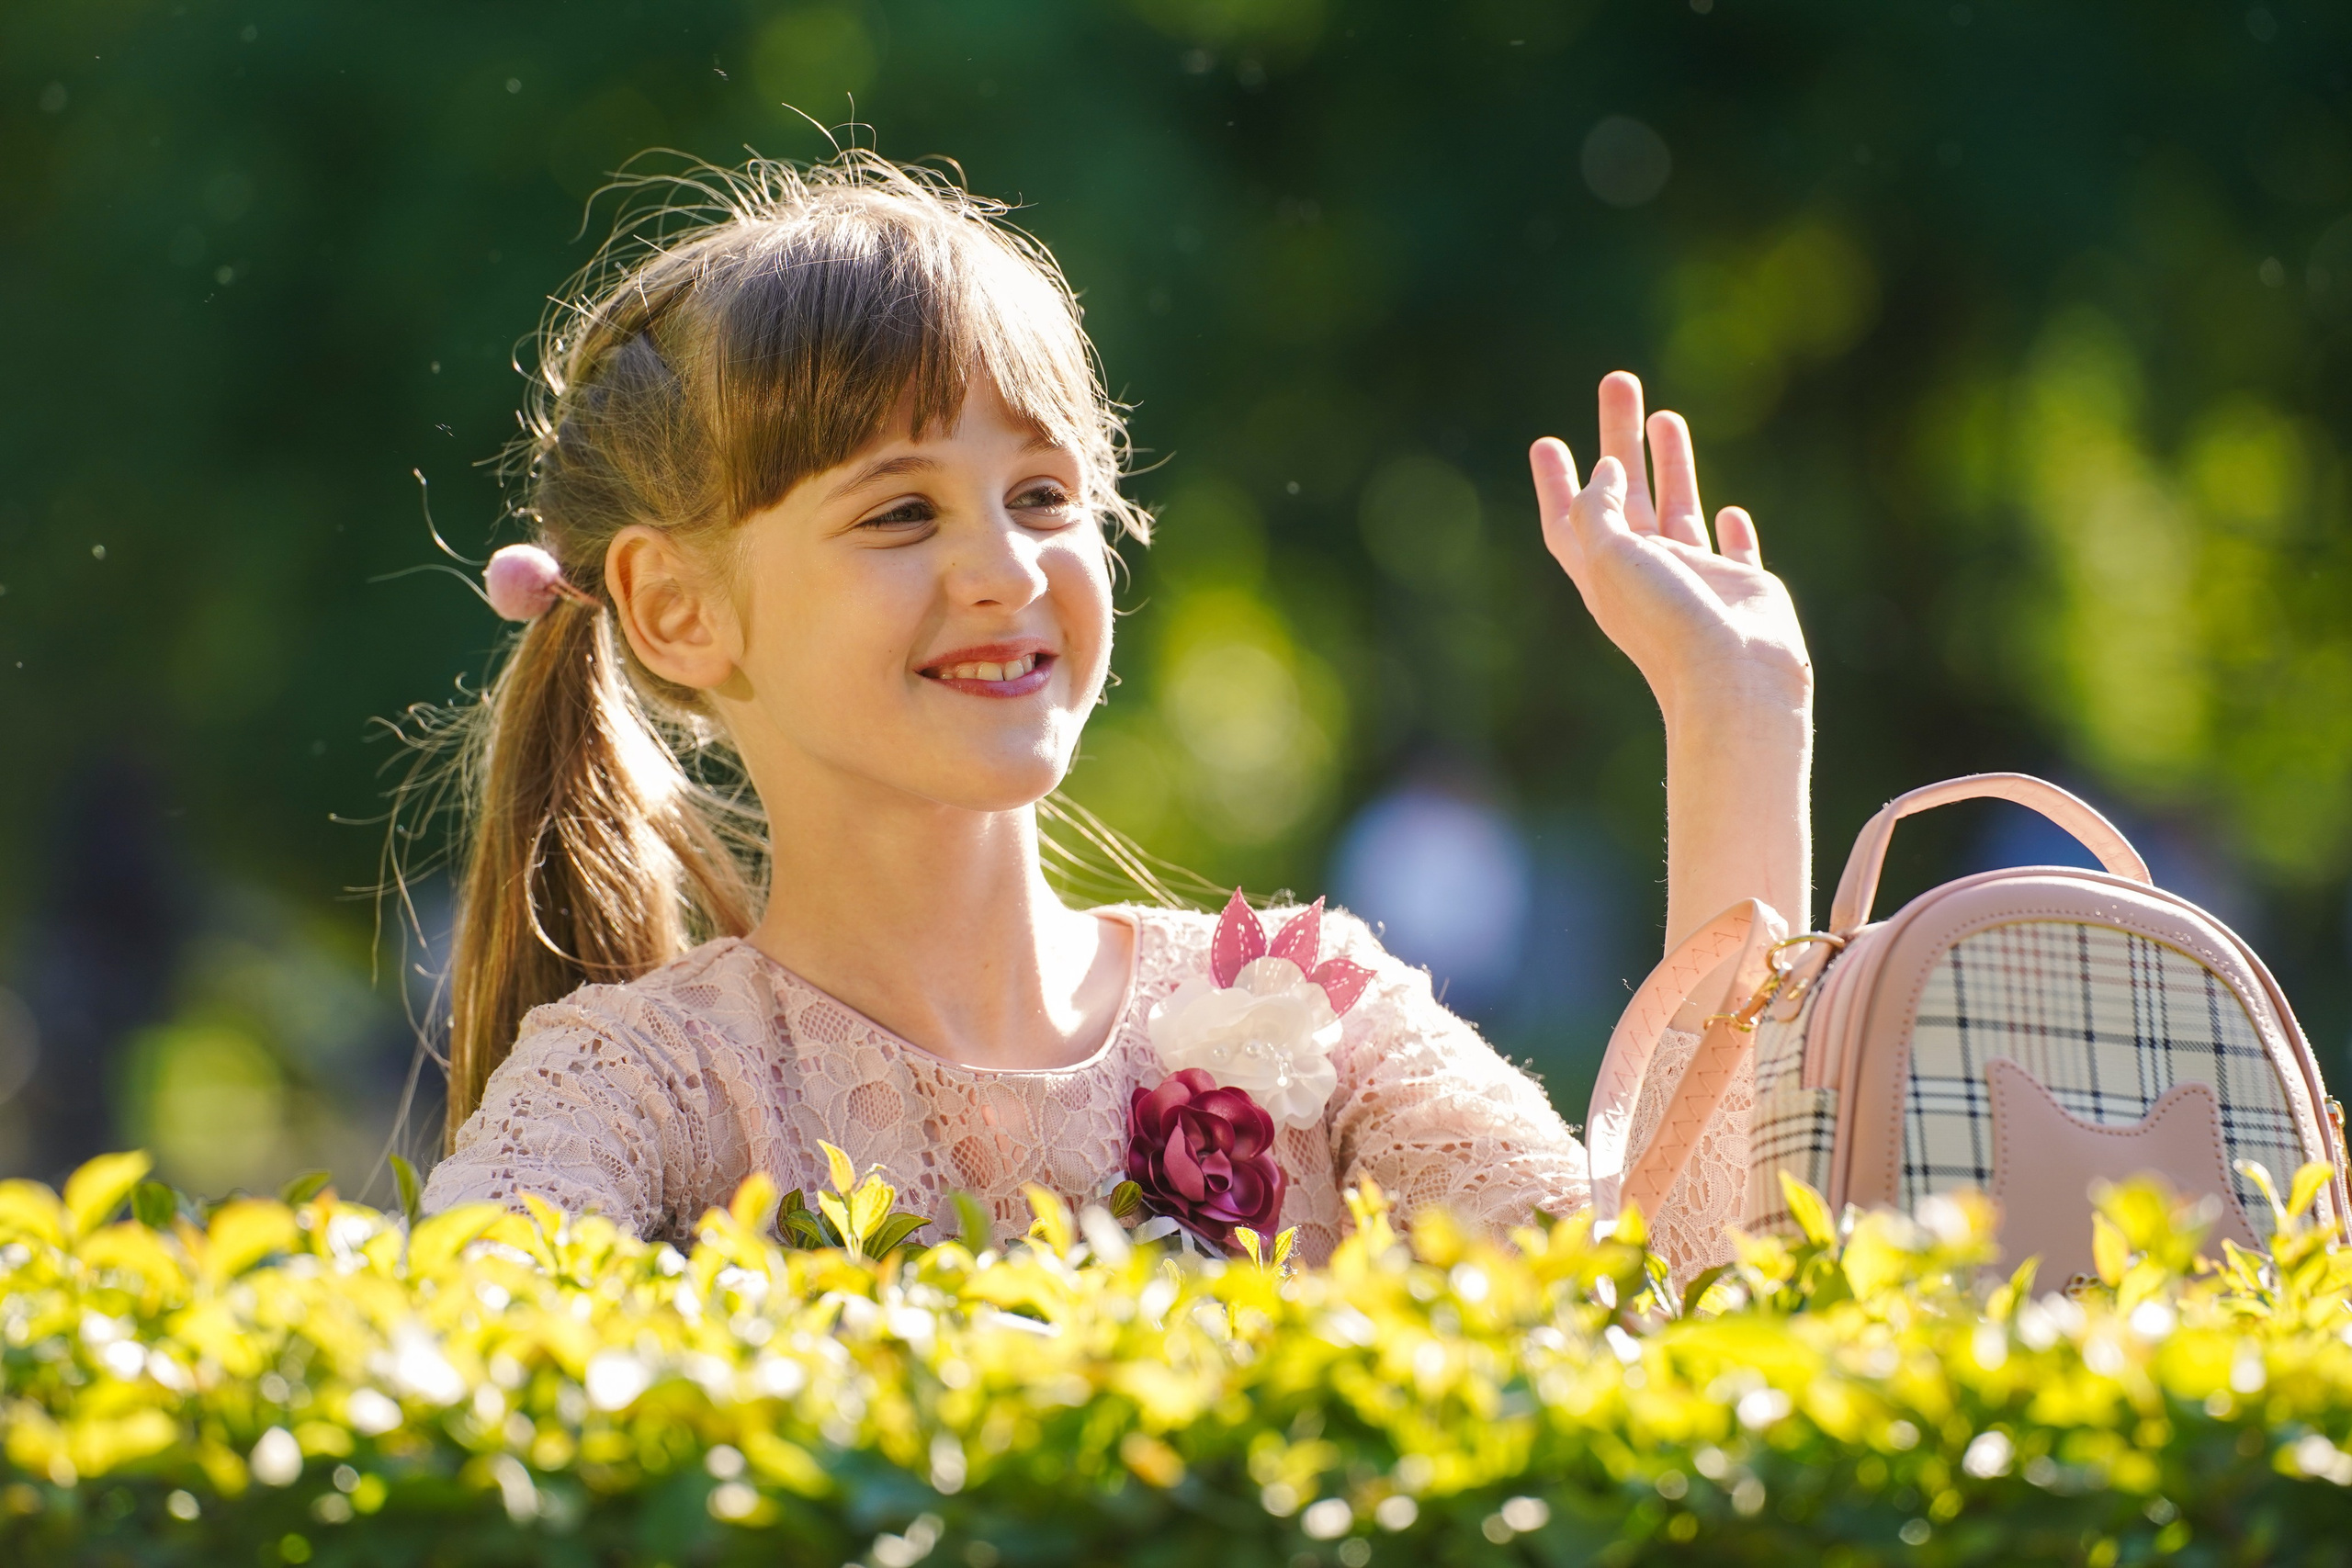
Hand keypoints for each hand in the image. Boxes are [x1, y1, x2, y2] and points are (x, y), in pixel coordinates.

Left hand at [1530, 372, 1810, 720]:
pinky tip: (1728, 510)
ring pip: (1678, 509)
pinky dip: (1730, 530)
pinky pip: (1733, 552)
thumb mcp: (1610, 556)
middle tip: (1619, 382)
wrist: (1735, 681)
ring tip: (1666, 415)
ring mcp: (1696, 581)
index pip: (1570, 518)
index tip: (1546, 441)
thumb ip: (1599, 508)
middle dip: (1618, 439)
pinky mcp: (1743, 590)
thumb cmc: (1667, 622)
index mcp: (1604, 574)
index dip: (1556, 481)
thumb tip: (1604, 467)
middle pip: (1625, 494)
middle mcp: (1647, 574)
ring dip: (1672, 464)